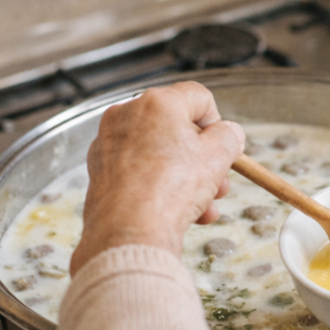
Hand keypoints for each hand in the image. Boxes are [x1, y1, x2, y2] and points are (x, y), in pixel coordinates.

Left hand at [69, 82, 245, 274]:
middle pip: (178, 128)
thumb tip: (228, 133)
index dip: (218, 124)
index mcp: (158, 102)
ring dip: (187, 178)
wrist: (129, 232)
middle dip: (203, 159)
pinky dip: (159, 185)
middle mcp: (128, 114)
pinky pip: (140, 169)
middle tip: (218, 185)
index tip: (223, 149)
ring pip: (160, 152)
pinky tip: (176, 211)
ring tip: (203, 207)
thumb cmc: (171, 190)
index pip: (199, 98)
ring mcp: (109, 141)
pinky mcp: (99, 167)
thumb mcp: (218, 157)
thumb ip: (229, 136)